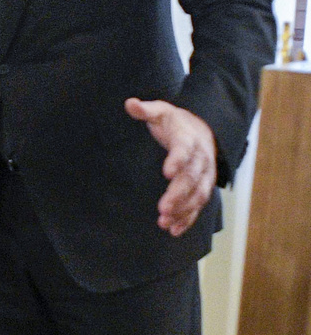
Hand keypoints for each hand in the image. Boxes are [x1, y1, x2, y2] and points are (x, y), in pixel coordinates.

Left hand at [125, 98, 216, 236]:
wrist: (204, 130)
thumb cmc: (176, 123)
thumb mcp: (161, 111)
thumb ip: (146, 110)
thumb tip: (130, 103)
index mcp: (189, 140)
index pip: (185, 151)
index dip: (177, 161)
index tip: (166, 171)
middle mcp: (201, 160)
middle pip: (192, 179)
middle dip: (179, 194)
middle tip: (163, 208)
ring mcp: (204, 176)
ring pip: (197, 195)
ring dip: (183, 210)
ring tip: (165, 223)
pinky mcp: (202, 188)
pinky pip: (198, 205)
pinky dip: (188, 219)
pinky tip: (174, 230)